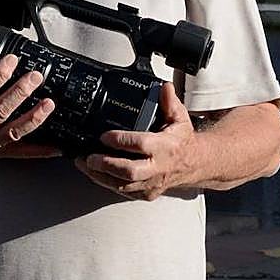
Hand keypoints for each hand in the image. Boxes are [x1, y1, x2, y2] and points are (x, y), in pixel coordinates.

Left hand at [75, 83, 195, 201]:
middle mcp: (158, 168)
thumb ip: (170, 102)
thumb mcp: (180, 118)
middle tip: (90, 157)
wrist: (194, 164)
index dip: (121, 141)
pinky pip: (124, 192)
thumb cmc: (182, 142)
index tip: (105, 136)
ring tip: (84, 165)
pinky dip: (107, 183)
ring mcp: (151, 183)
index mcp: (165, 147)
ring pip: (123, 185)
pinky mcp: (146, 192)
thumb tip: (164, 87)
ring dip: (101, 176)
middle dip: (106, 165)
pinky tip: (95, 174)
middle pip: (130, 171)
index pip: (141, 145)